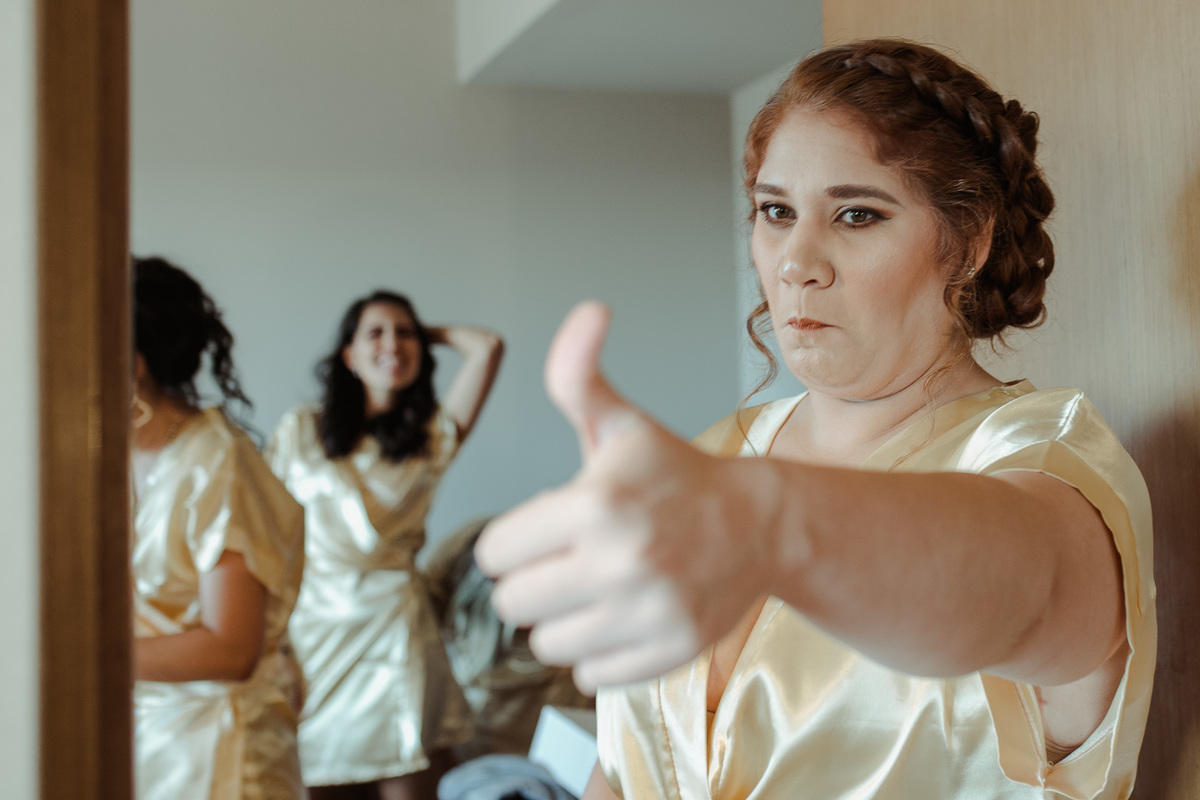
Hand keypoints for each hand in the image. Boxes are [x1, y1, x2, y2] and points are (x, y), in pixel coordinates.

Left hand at [474, 302, 766, 691]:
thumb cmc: (677, 475)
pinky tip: (623, 616)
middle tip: (570, 560)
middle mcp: (621, 563)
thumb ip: (580, 374)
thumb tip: (589, 310)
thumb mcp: (622, 424)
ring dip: (563, 620)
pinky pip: (589, 676)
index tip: (545, 530)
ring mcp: (648, 613)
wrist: (761, 524)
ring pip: (547, 645)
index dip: (514, 541)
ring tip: (598, 588)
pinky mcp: (668, 652)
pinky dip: (598, 652)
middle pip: (514, 605)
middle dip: (534, 581)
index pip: (495, 555)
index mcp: (596, 504)